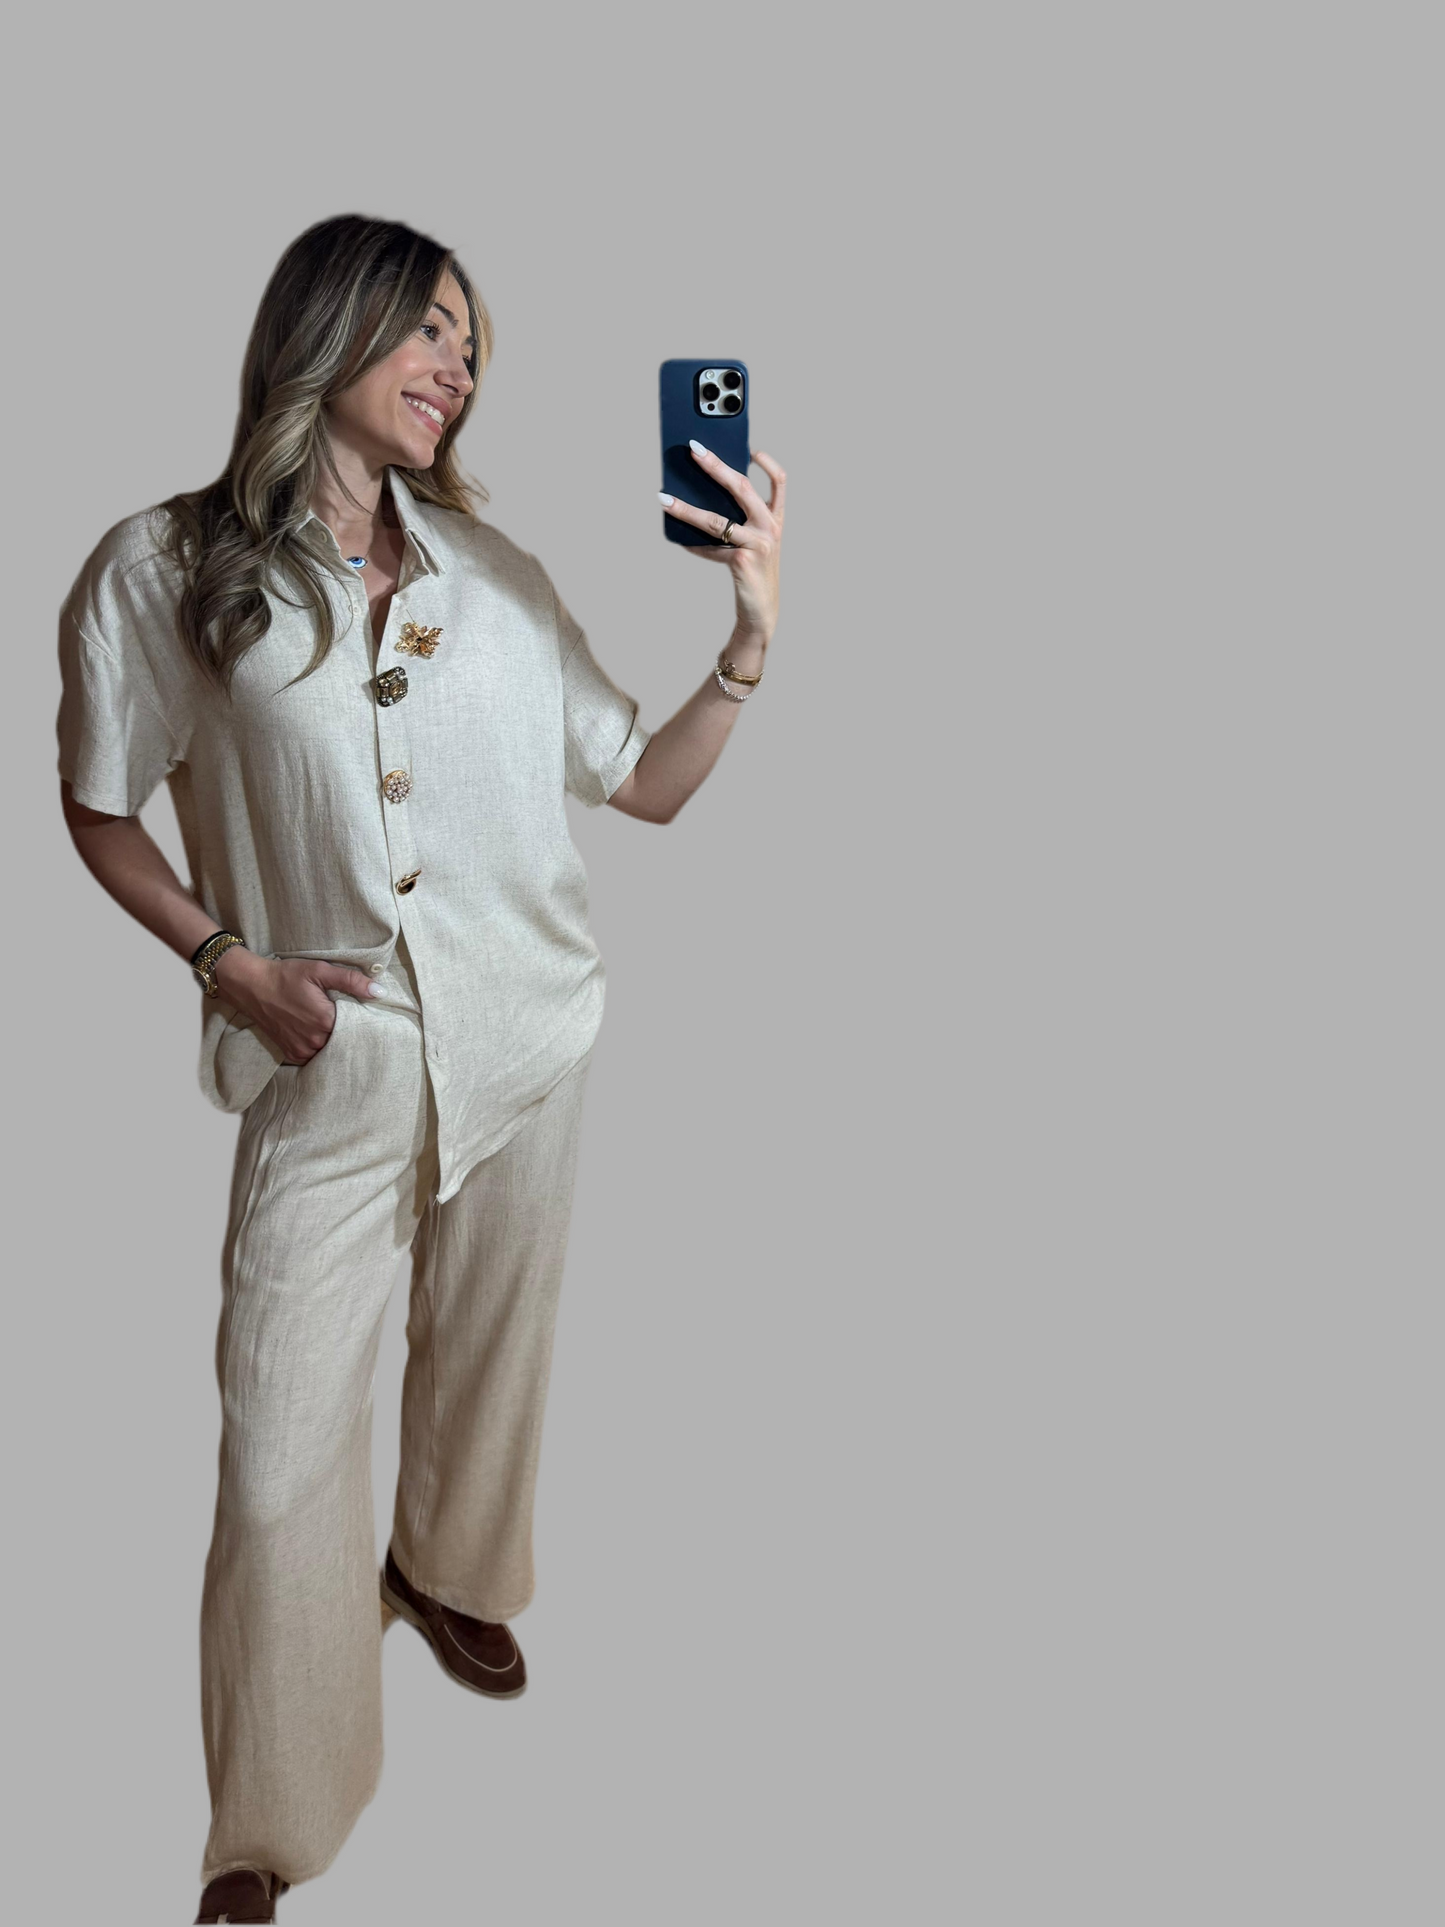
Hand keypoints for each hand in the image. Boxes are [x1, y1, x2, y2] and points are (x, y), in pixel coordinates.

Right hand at [213, 948, 377, 1064]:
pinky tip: (318, 1037)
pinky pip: (313, 1058)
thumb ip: (351, 981)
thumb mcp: (320, 971)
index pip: (356, 1029)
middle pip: (343, 1042)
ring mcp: (301, 1050)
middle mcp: (315, 1040)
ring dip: (333, 1043)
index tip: (362, 1014)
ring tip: (332, 1028)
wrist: (252, 986)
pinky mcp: (291, 1054)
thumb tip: (380, 992)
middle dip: (348, 1033)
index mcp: (325, 1021)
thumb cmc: (286, 976)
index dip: (360, 1021)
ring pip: (329, 1052)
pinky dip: (318, 1050)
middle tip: (348, 1021)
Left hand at [660, 445, 785, 644]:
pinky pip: (709, 547)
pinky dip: (692, 544)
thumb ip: (738, 520)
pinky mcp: (742, 562)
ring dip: (686, 508)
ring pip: (716, 520)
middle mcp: (771, 528)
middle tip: (694, 450)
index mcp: (776, 519)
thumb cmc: (753, 570)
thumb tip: (698, 497)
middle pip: (743, 488)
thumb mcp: (752, 542)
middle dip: (716, 466)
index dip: (767, 463)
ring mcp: (758, 545)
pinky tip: (678, 540)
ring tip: (665, 499)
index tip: (750, 449)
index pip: (780, 482)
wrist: (761, 609)